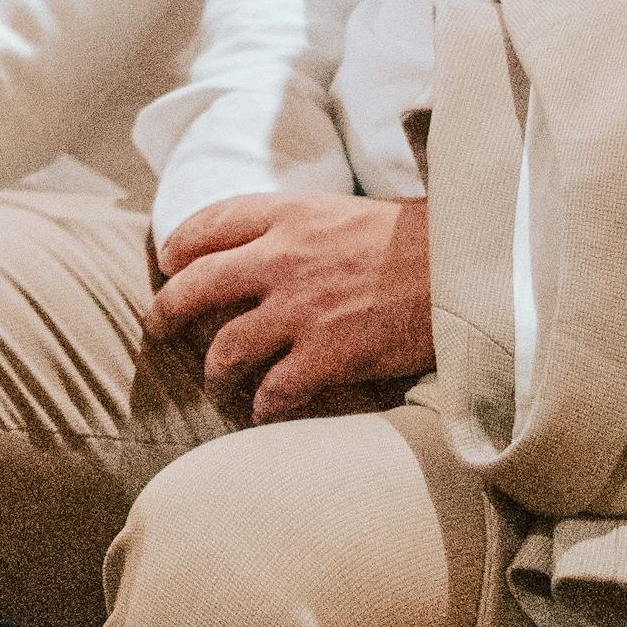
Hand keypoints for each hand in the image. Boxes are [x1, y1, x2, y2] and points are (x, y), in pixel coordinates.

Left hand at [147, 188, 431, 423]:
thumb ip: (301, 228)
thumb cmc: (421, 239)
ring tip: (216, 390)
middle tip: (157, 329)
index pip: (207, 224)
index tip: (169, 265)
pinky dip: (262, 408)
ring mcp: (301, 309)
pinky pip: (273, 391)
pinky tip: (264, 415)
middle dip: (166, 312)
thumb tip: (269, 250)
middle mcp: (281, 259)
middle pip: (194, 288)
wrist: (469, 266)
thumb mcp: (348, 211)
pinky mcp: (328, 355)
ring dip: (214, 376)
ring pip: (225, 350)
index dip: (179, 247)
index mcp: (287, 215)